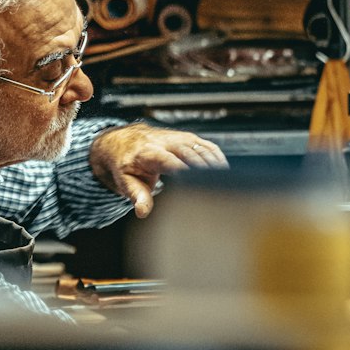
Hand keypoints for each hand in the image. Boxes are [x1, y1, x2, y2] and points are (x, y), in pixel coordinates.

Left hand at [89, 123, 227, 217]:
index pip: (170, 161)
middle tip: (217, 188)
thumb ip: (137, 196)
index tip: (197, 184)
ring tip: (226, 181)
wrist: (124, 141)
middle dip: (205, 169)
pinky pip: (206, 145)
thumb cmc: (126, 163)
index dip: (184, 171)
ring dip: (215, 164)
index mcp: (148, 152)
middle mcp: (164, 142)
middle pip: (190, 153)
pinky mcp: (187, 138)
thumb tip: (143, 211)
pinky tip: (224, 170)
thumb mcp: (126, 181)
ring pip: (201, 148)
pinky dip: (217, 157)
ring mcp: (177, 138)